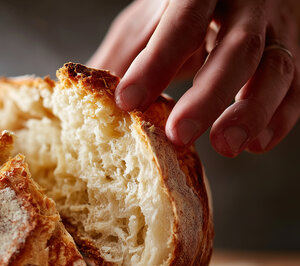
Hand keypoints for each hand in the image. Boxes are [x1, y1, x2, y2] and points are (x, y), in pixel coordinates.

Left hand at [89, 0, 299, 156]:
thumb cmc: (180, 8)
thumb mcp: (147, 20)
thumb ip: (126, 53)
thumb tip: (90, 97)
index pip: (183, 22)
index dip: (156, 62)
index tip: (128, 102)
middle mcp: (246, 3)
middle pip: (238, 48)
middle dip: (208, 96)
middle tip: (179, 134)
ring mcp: (275, 27)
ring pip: (276, 68)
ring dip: (252, 112)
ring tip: (225, 147)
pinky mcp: (289, 53)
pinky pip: (294, 88)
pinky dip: (277, 118)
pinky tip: (254, 144)